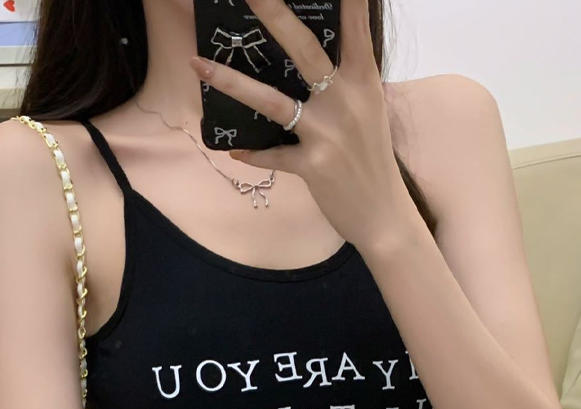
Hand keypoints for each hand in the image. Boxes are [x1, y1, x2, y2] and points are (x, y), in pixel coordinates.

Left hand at [188, 0, 412, 251]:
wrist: (383, 214)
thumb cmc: (372, 159)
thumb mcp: (368, 112)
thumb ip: (345, 82)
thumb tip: (316, 62)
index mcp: (363, 82)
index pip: (356, 28)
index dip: (348, 0)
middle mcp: (345, 101)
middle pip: (305, 50)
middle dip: (275, 15)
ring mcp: (327, 134)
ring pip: (272, 102)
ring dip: (231, 82)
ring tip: (198, 64)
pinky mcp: (312, 166)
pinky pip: (272, 155)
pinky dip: (253, 153)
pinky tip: (234, 151)